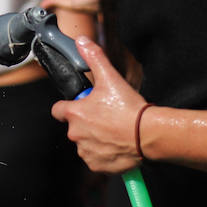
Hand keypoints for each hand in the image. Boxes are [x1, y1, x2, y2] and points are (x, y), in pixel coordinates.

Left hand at [50, 38, 148, 174]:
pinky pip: (95, 158)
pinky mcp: (97, 165)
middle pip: (74, 127)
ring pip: (85, 143)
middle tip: (106, 116)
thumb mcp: (110, 78)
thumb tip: (81, 41)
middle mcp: (76, 134)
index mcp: (75, 114)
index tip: (81, 105)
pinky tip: (117, 144)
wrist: (147, 134)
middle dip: (86, 122)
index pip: (58, 110)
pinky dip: (104, 153)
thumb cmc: (128, 108)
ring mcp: (86, 151)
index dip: (69, 106)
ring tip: (113, 130)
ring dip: (95, 138)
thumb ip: (94, 58)